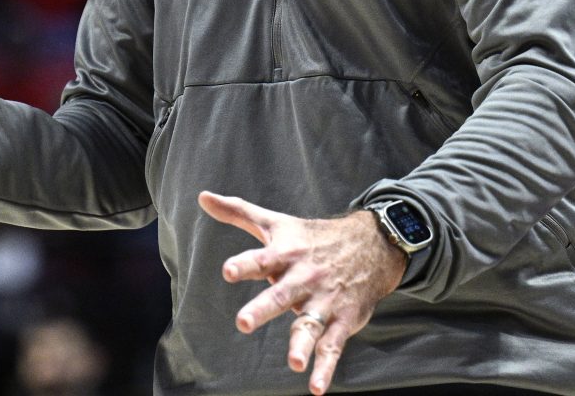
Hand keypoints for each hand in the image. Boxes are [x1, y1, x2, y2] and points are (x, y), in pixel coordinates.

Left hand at [198, 191, 407, 394]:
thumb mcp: (277, 222)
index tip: (229, 271)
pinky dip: (325, 368)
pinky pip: (332, 347)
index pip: (261, 259)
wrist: (372, 244)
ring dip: (302, 344)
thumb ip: (239, 213)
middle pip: (280, 295)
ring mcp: (324, 301)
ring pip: (309, 324)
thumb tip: (203, 197)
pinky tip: (316, 388)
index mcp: (285, 254)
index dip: (245, 265)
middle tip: (243, 322)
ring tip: (294, 362)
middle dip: (262, 308)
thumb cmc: (313, 237)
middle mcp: (303, 278)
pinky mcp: (341, 320)